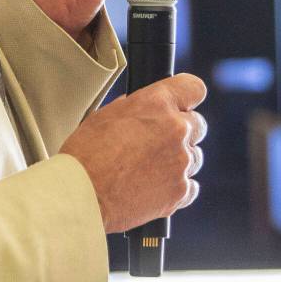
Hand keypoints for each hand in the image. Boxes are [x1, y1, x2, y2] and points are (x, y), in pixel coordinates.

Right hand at [59, 73, 208, 233]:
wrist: (82, 194)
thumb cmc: (86, 154)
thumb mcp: (105, 115)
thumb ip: (134, 109)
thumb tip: (143, 112)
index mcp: (157, 103)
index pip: (194, 88)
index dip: (187, 97)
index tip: (182, 104)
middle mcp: (176, 129)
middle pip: (198, 124)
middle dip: (181, 132)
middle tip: (157, 143)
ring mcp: (181, 162)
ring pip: (194, 157)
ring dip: (178, 160)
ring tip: (149, 169)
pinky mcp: (181, 191)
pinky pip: (190, 186)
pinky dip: (176, 187)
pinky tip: (153, 187)